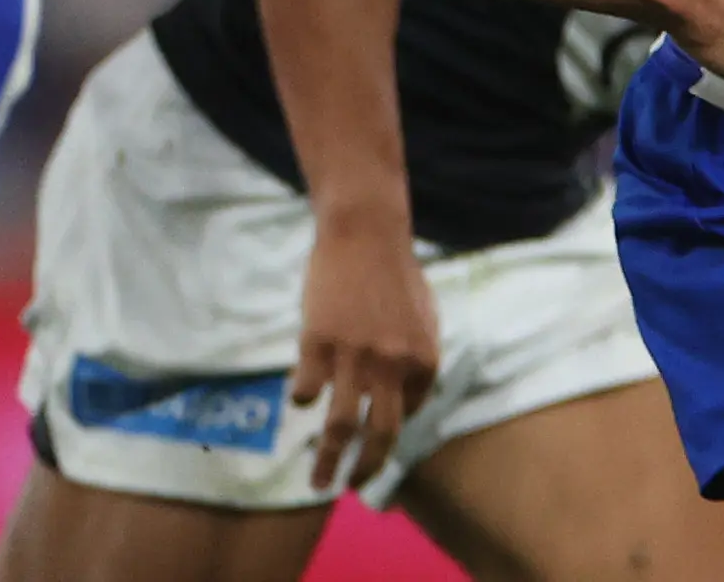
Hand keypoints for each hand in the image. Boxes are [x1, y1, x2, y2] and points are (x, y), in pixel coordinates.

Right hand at [291, 207, 438, 490]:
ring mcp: (354, 357)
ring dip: (327, 462)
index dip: (390, 434)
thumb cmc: (396, 274)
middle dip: (365, 470)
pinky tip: (299, 399)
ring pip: (340, 426)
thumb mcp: (425, 319)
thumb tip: (412, 399)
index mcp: (424, 360)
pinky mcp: (317, 343)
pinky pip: (305, 390)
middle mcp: (393, 366)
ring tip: (317, 482)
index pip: (409, 414)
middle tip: (350, 489)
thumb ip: (418, 359)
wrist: (366, 234)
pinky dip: (301, 400)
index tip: (373, 450)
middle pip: (380, 435)